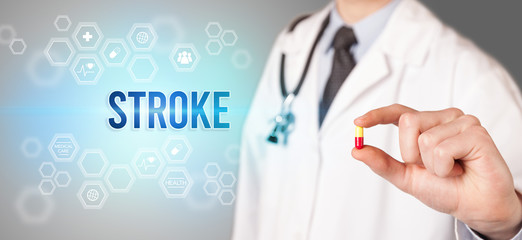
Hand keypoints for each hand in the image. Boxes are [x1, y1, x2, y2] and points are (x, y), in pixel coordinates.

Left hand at [352, 104, 521, 239]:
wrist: (474, 206)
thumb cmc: (446, 189)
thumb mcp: (407, 177)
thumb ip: (382, 163)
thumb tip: (356, 150)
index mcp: (426, 126)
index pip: (399, 112)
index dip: (378, 115)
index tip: (358, 122)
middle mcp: (442, 118)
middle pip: (407, 122)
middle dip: (412, 154)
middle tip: (434, 168)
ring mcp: (461, 121)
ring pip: (425, 138)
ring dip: (432, 165)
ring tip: (451, 169)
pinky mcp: (475, 131)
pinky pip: (442, 148)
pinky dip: (446, 167)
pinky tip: (461, 169)